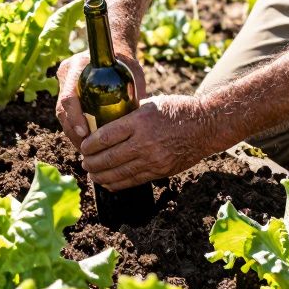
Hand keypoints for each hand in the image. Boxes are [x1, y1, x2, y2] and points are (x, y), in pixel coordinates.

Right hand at [54, 50, 145, 147]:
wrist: (114, 49)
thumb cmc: (125, 61)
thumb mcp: (131, 74)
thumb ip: (133, 94)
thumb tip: (137, 122)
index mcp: (78, 66)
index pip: (69, 97)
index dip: (75, 118)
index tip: (85, 133)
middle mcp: (66, 74)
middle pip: (62, 110)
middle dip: (74, 133)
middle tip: (87, 150)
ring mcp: (64, 83)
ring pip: (63, 115)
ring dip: (73, 134)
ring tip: (87, 150)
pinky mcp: (66, 91)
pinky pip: (67, 114)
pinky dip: (75, 129)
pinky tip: (87, 142)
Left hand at [79, 94, 209, 189]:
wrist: (206, 126)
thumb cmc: (178, 110)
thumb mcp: (150, 104)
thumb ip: (130, 115)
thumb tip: (107, 122)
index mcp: (139, 121)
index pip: (106, 136)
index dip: (90, 145)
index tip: (83, 147)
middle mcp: (144, 142)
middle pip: (109, 157)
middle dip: (92, 162)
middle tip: (83, 162)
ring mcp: (153, 159)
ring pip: (119, 172)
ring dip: (101, 175)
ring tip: (92, 174)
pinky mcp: (160, 171)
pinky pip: (134, 180)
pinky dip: (118, 183)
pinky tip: (108, 183)